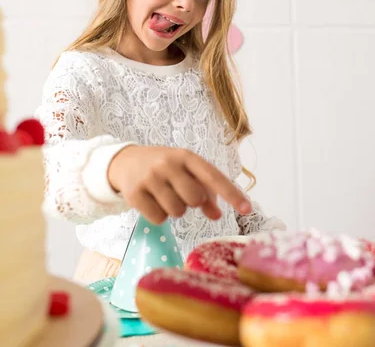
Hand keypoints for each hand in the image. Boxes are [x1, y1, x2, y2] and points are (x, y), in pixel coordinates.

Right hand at [108, 145, 251, 224]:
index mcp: (186, 156)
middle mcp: (168, 163)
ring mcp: (150, 177)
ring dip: (175, 210)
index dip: (231, 194)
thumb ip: (205, 192)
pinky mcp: (135, 193)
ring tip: (165, 196)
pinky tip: (152, 202)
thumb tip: (217, 215)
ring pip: (177, 211)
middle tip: (180, 193)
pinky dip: (159, 216)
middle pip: (195, 199)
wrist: (125, 161)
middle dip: (191, 202)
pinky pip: (159, 219)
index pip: (213, 176)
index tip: (247, 209)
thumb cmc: (164, 168)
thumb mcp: (185, 171)